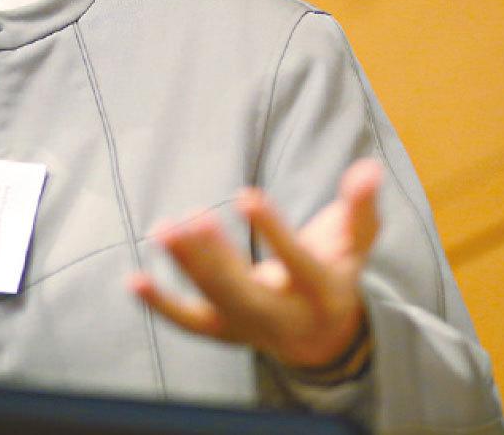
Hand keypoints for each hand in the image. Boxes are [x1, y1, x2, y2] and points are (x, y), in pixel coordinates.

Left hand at [128, 158, 381, 370]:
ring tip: (164, 227)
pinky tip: (135, 279)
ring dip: (187, 267)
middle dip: (217, 260)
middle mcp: (285, 318)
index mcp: (322, 293)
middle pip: (247, 294)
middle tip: (194, 218)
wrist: (323, 337)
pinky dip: (161, 305)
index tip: (246, 195)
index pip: (298, 264)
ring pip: (216, 304)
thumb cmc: (337, 272)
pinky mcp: (223, 332)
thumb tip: (368, 167)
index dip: (273, 232)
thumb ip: (361, 205)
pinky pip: (189, 323)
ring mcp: (250, 329)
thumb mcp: (357, 241)